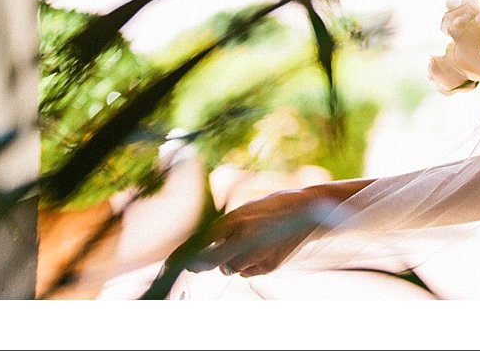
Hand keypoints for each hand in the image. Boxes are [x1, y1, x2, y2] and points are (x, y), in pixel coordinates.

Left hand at [190, 185, 349, 277]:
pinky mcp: (270, 265)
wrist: (309, 209)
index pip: (199, 244)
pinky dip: (249, 265)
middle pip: (209, 262)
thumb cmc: (272, 207)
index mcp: (234, 219)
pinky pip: (248, 273)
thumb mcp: (244, 211)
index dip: (181, 257)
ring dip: (231, 262)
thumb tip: (200, 251)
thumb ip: (223, 230)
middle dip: (202, 263)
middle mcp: (243, 237)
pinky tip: (262, 250)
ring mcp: (257, 253)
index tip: (170, 265)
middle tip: (198, 261)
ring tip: (246, 245)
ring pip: (230, 269)